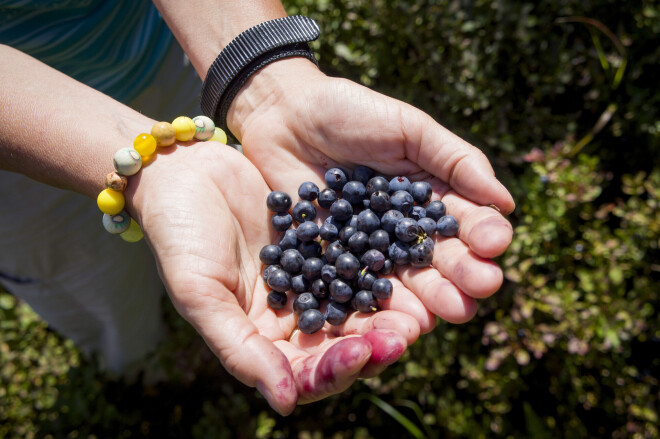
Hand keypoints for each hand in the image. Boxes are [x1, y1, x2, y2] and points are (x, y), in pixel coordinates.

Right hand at [126, 141, 414, 414]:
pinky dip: (379, 267)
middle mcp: (292, 316)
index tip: (362, 353)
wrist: (185, 174)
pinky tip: (402, 262)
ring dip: (386, 312)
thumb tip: (284, 404)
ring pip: (356, 306)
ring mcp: (311, 279)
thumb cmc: (180, 237)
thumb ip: (240, 350)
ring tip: (418, 310)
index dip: (336, 369)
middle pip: (341, 343)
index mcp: (261, 339)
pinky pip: (357, 261)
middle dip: (375, 344)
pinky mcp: (324, 245)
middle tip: (406, 335)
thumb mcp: (201, 295)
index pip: (306, 372)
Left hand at [229, 58, 514, 332]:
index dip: (482, 235)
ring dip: (425, 299)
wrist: (284, 115)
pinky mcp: (328, 261)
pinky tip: (387, 316)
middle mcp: (402, 232)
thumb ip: (455, 161)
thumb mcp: (409, 129)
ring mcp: (365, 250)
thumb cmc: (352, 112)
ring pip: (400, 280)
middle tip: (481, 287)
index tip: (495, 244)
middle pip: (436, 260)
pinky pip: (350, 285)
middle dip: (461, 275)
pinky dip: (367, 302)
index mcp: (429, 200)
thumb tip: (507, 203)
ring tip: (446, 312)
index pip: (463, 224)